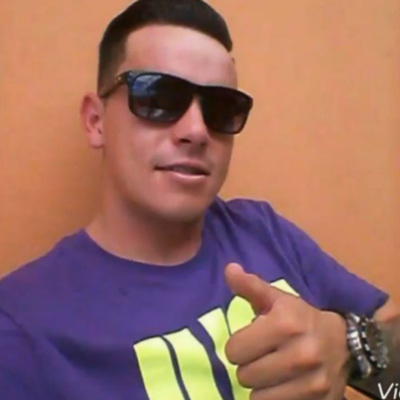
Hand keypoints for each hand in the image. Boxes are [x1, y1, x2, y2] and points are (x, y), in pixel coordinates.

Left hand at [224, 263, 349, 399]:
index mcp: (285, 324)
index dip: (238, 345)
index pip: (234, 350)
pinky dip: (274, 398)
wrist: (345, 343)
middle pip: (244, 375)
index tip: (250, 340)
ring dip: (260, 385)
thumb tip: (229, 269)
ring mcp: (312, 383)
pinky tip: (283, 385)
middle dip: (248, 366)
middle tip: (262, 356)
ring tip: (271, 371)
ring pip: (257, 397)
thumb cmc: (301, 318)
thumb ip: (249, 286)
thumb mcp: (276, 298)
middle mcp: (300, 354)